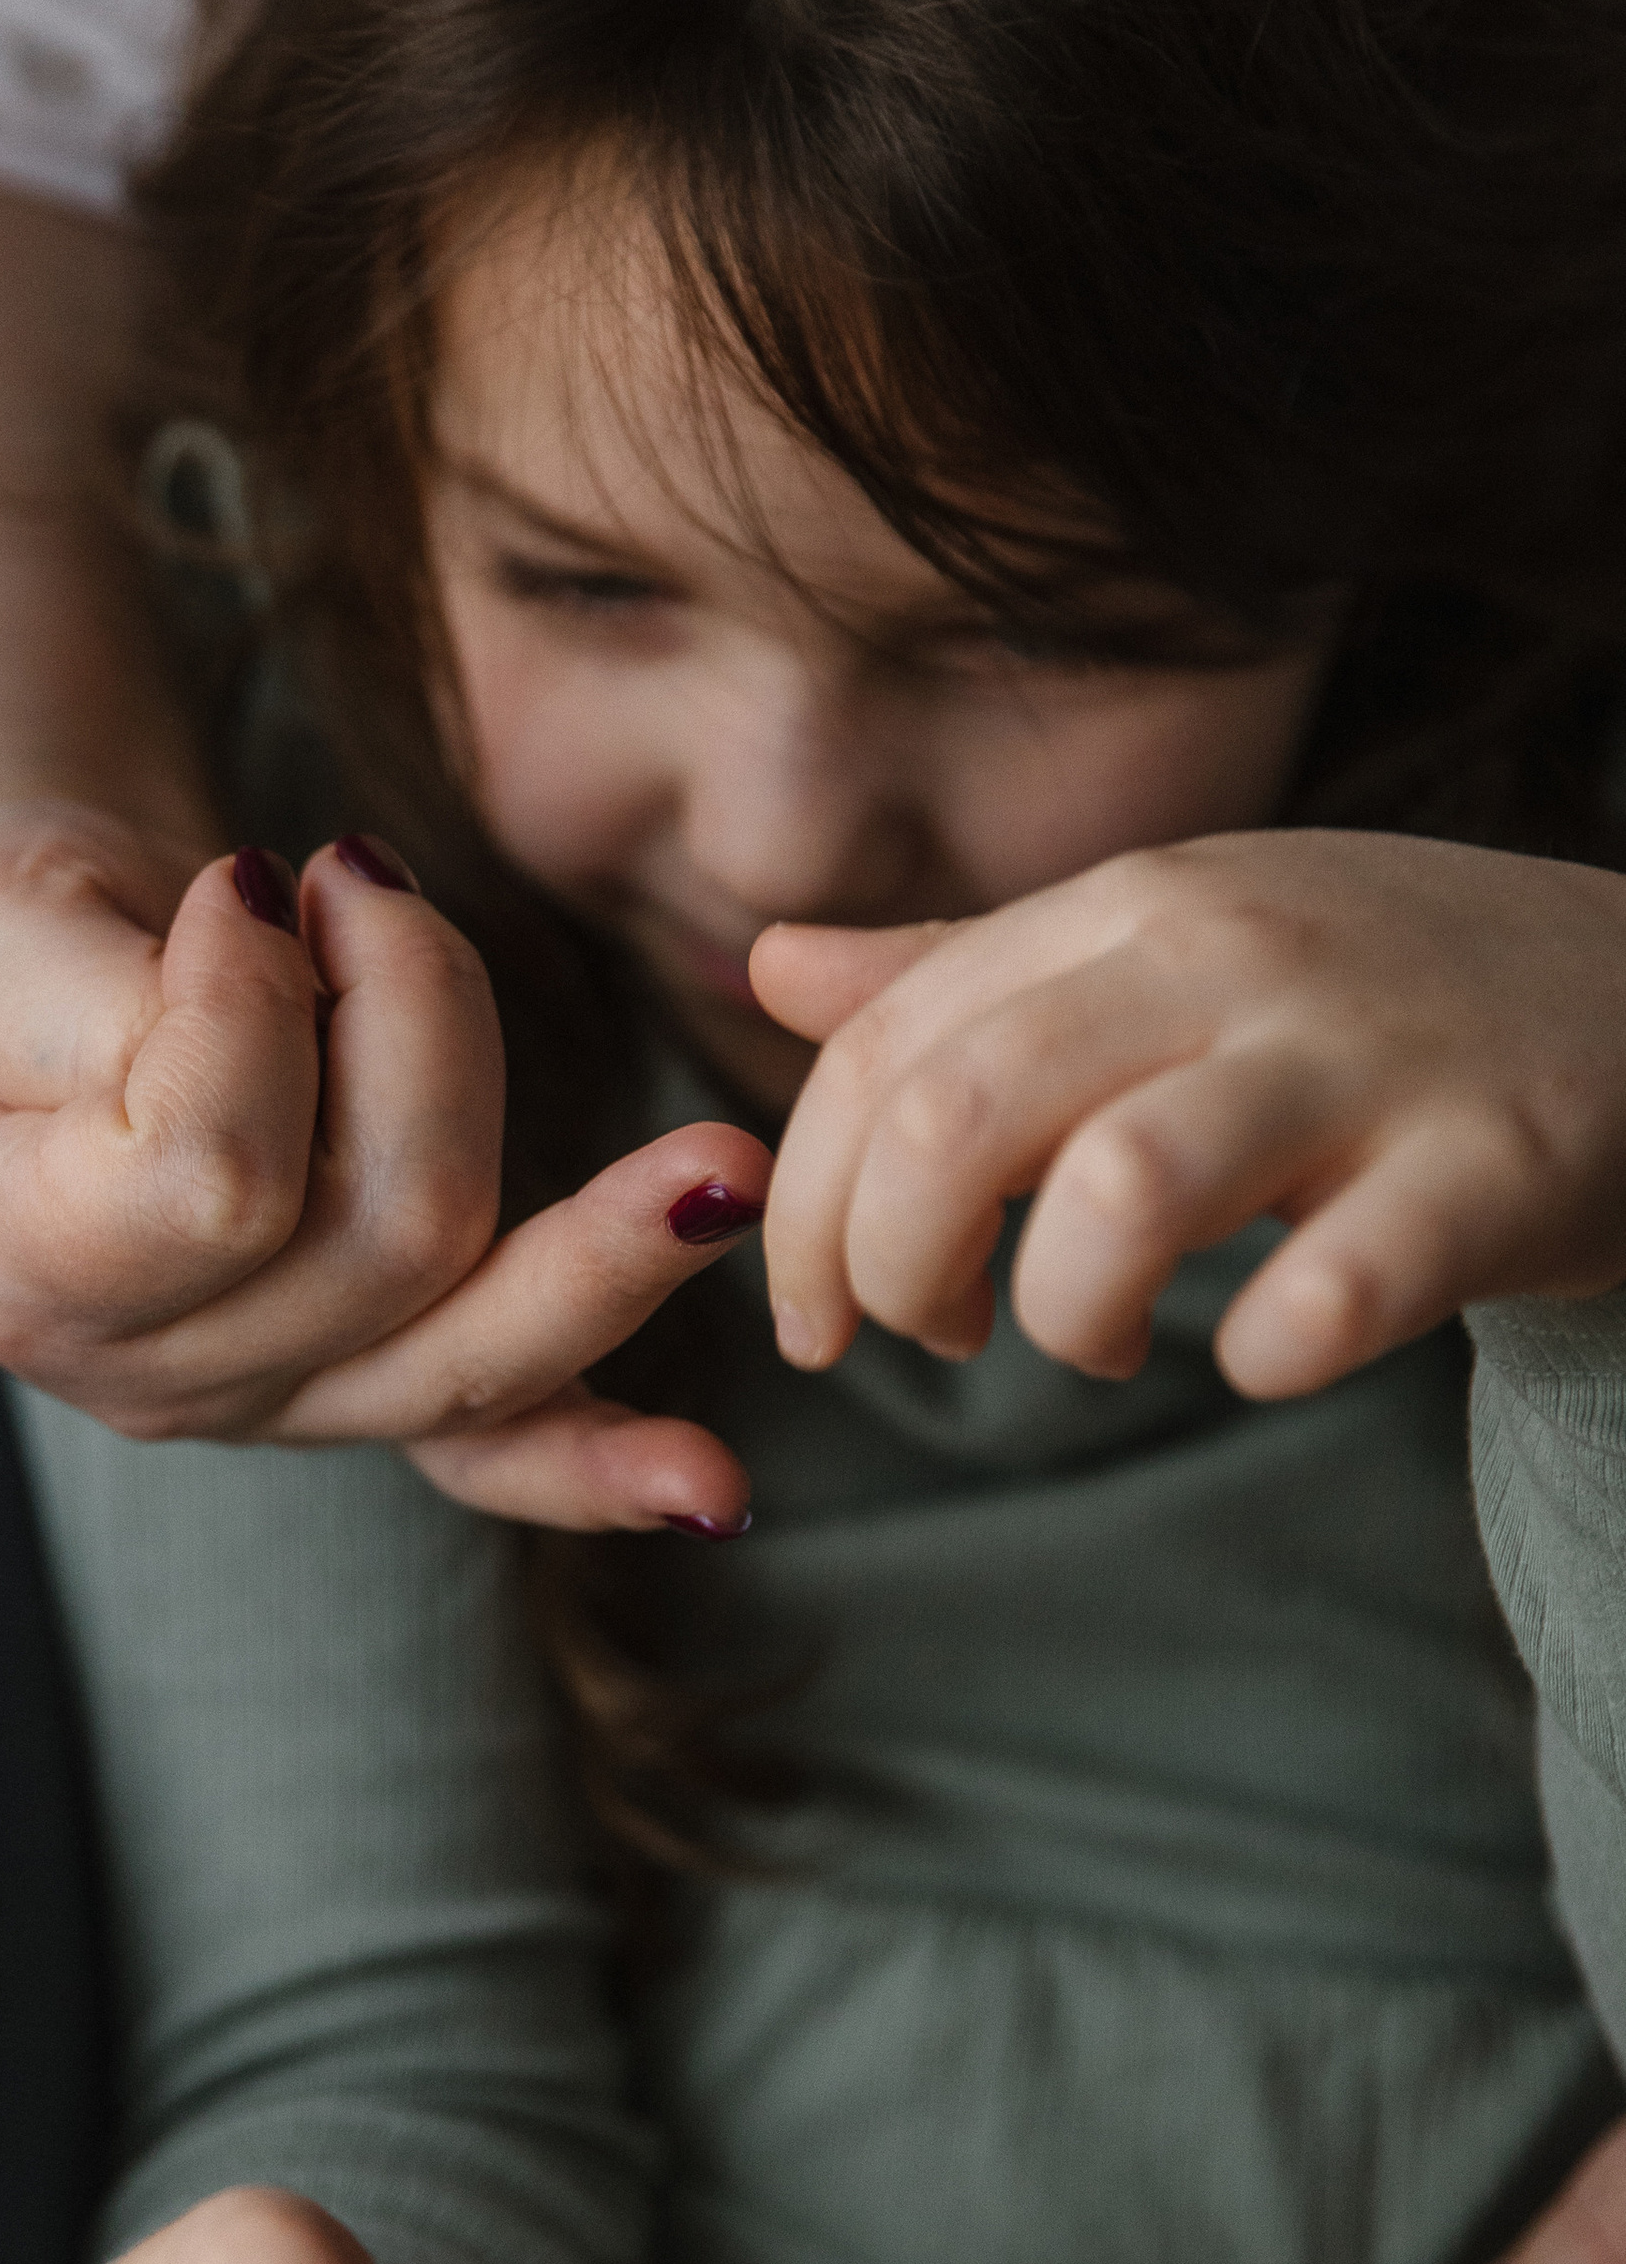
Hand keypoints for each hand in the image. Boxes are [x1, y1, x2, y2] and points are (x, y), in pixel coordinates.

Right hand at [0, 805, 769, 1528]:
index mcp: (16, 1271)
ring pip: (481, 1330)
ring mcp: (271, 1400)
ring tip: (665, 1109)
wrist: (6, 995)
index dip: (252, 1009)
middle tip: (363, 874)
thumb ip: (100, 987)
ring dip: (588, 1194)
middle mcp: (151, 1376)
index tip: (241, 879)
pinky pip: (489, 1449)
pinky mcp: (369, 1383)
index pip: (207, 1188)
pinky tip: (712, 1486)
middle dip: (420, 1020)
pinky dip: (599, 1465)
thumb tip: (263, 980)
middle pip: (390, 1243)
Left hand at [750, 831, 1625, 1400]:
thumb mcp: (1168, 947)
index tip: (820, 1312)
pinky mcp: (1492, 1170)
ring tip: (1089, 1341)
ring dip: (1061, 1312)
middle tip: (930, 1337)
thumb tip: (772, 968)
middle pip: (954, 1114)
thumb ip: (971, 972)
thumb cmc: (1375, 998)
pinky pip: (1329, 1293)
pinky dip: (1261, 1355)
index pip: (879, 1048)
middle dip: (887, 1265)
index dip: (808, 1204)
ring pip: (1117, 1192)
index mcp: (1130, 907)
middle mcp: (1231, 959)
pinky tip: (1263, 1354)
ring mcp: (1365, 1059)